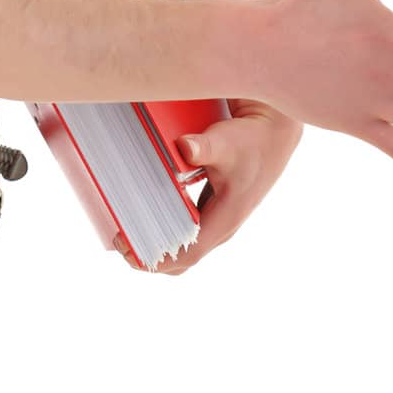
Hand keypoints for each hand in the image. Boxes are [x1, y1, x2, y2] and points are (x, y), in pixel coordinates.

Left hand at [113, 101, 301, 273]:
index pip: (186, 255)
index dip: (155, 258)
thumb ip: (204, 147)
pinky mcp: (214, 210)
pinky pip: (186, 231)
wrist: (273, 133)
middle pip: (182, 259)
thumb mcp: (225, 142)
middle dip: (150, 255)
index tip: (127, 247)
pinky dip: (165, 229)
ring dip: (156, 243)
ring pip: (184, 247)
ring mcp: (218, 221)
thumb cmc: (250, 140)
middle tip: (120, 238)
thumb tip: (184, 147)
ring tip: (127, 228)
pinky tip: (146, 211)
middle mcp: (221, 228)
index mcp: (224, 221)